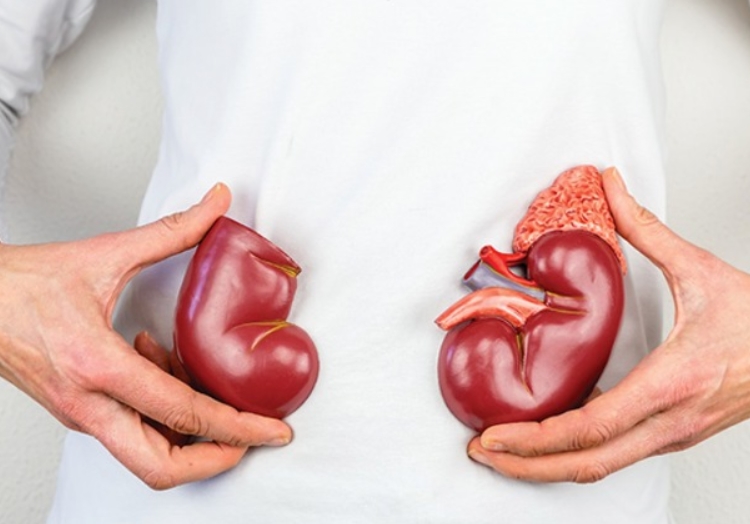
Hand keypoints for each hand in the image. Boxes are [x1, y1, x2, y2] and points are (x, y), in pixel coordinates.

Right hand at [0, 184, 291, 488]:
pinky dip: (160, 410)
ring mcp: (80, 413)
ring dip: (188, 432)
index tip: (272, 431)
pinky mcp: (77, 411)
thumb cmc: (20, 285)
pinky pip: (129, 430)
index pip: (183, 413)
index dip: (238, 427)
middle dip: (217, 460)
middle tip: (253, 438)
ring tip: (206, 385)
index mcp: (98, 367)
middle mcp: (88, 403)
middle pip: (160, 467)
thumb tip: (215, 205)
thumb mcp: (104, 254)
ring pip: (144, 454)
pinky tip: (162, 364)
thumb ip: (171, 231)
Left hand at [467, 167, 749, 482]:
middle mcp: (672, 420)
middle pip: (588, 463)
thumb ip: (647, 229)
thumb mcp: (701, 270)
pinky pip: (618, 455)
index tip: (497, 437)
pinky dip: (576, 456)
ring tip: (505, 455)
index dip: (539, 438)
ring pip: (602, 467)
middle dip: (528, 466)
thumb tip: (611, 188)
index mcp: (673, 380)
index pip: (595, 425)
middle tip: (483, 453)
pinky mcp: (674, 434)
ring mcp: (674, 434)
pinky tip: (550, 441)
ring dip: (548, 466)